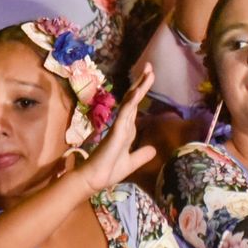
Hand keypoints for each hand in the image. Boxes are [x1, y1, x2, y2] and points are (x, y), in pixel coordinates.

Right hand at [71, 65, 157, 193]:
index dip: (141, 92)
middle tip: (149, 66)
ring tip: (148, 72)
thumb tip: (153, 150)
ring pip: (131, 102)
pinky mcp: (116, 131)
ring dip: (139, 87)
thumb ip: (141, 155)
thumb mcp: (131, 163)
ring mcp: (119, 126)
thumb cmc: (108, 171)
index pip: (135, 107)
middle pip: (133, 99)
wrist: (95, 180)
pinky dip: (132, 102)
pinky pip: (125, 114)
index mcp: (127, 130)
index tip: (149, 77)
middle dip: (141, 83)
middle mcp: (123, 124)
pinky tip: (137, 92)